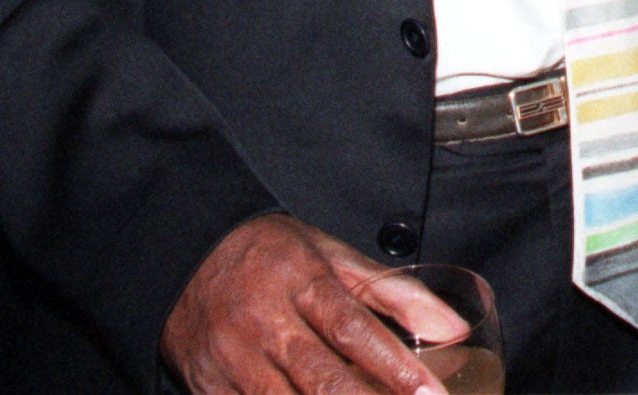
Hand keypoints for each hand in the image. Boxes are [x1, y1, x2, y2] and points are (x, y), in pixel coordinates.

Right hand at [161, 214, 459, 394]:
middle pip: (321, 380)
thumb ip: (394, 293)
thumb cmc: (270, 256)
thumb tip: (453, 327)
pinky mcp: (210, 391)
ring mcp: (233, 363)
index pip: (352, 329)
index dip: (393, 367)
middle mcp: (265, 324)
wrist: (185, 257)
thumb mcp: (332, 256)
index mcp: (299, 282)